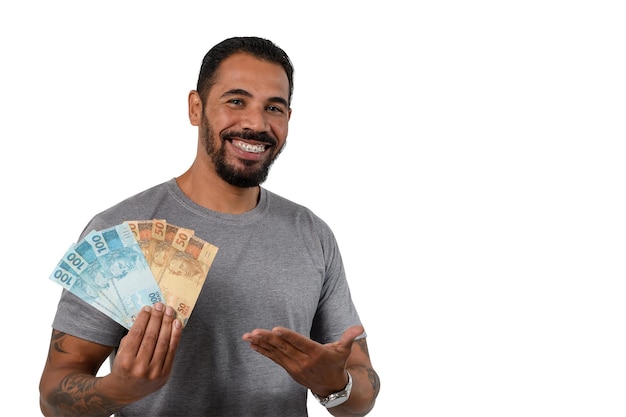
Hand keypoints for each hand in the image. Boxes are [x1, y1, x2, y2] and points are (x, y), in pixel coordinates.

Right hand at [105, 302, 182, 403]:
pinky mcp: (165, 374)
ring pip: (163, 342)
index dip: (143, 319)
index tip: (148, 308)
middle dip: (157, 318)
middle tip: (160, 305)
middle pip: (151, 337)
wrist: (125, 391)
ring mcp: (154, 372)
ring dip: (167, 324)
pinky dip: (176, 335)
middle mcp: (140, 368)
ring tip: (169, 311)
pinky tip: (176, 323)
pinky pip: (172, 351)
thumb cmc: (123, 367)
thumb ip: (132, 337)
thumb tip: (148, 316)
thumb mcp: (121, 352)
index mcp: (125, 361)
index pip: (137, 334)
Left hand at [242, 325, 363, 394]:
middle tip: (255, 331)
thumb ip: (349, 337)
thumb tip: (360, 328)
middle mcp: (303, 361)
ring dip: (261, 344)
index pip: (299, 342)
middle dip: (268, 339)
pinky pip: (274, 359)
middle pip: (284, 347)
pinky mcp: (289, 369)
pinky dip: (263, 351)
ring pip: (276, 353)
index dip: (287, 336)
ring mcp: (294, 366)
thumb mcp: (344, 351)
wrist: (331, 387)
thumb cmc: (337, 364)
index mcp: (316, 353)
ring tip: (248, 336)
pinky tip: (253, 344)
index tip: (275, 329)